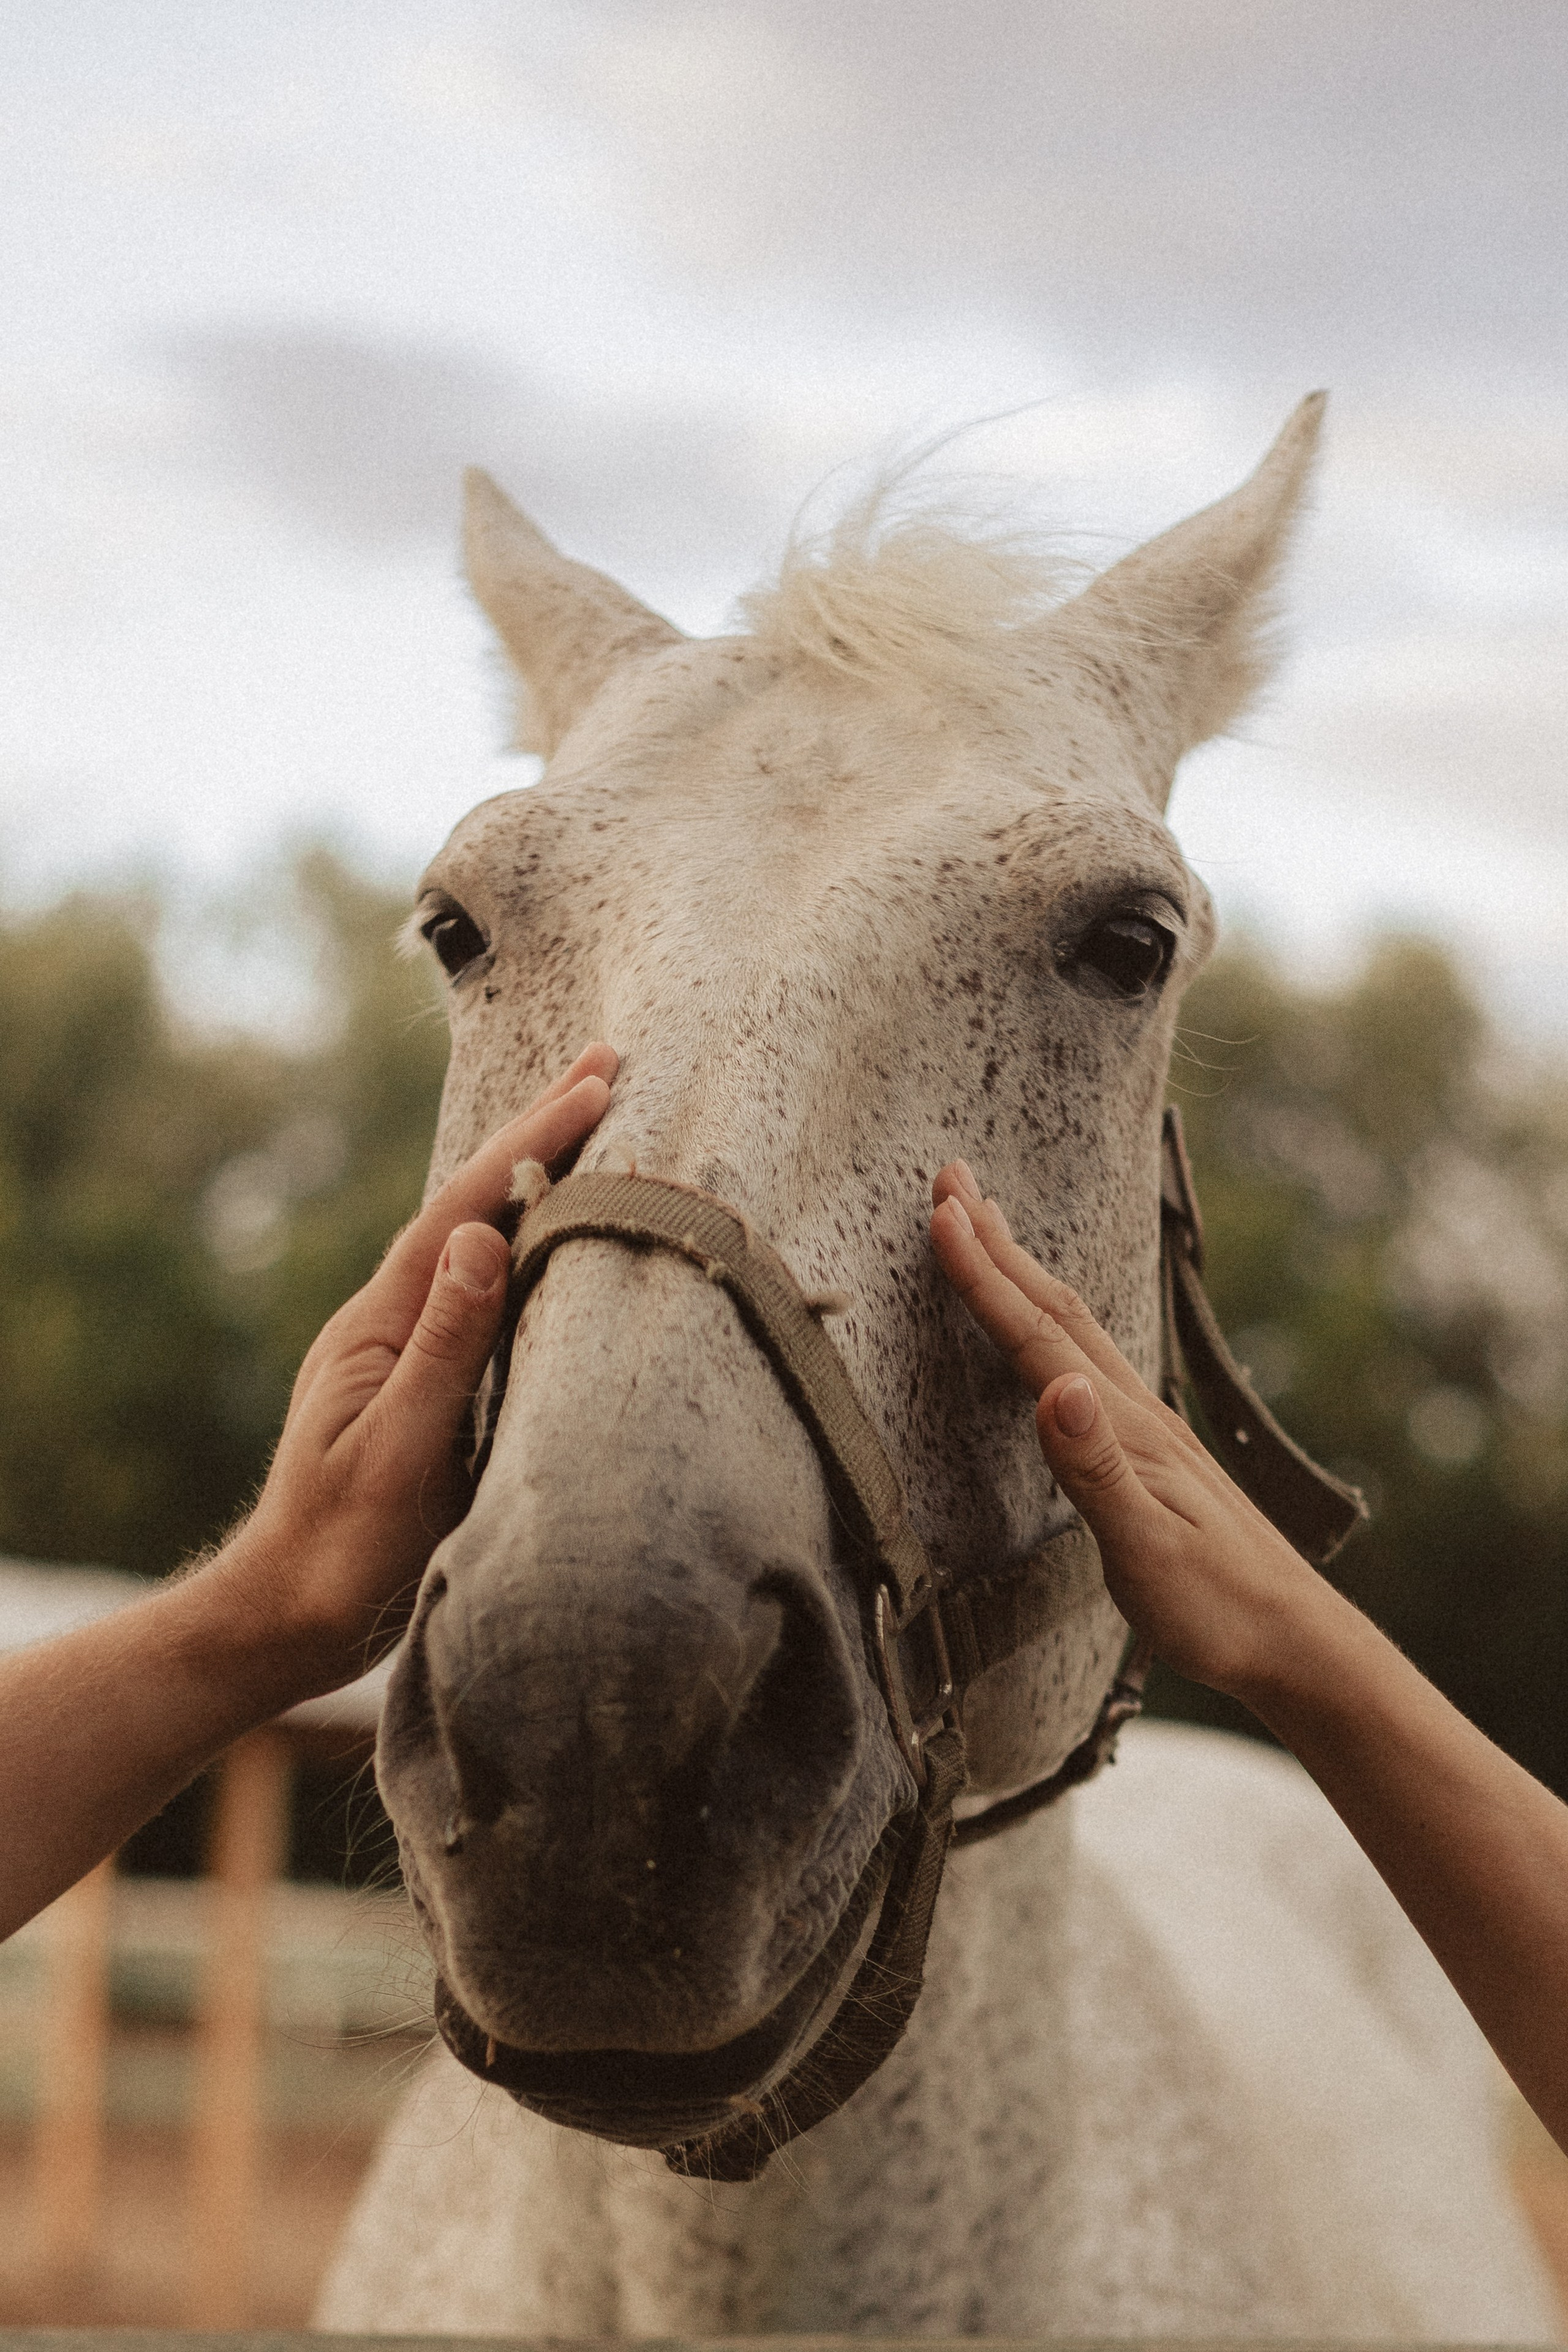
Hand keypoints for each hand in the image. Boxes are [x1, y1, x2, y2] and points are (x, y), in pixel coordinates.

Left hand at [213, 1044, 617, 1702]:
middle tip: (606, 1064)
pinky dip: (532, 1243)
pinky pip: (490, 1290)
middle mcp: (394, 1319)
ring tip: (595, 1123)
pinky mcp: (430, 1383)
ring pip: (483, 1240)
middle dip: (539, 1131)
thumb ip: (444, 1345)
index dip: (533, 1139)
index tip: (596, 1083)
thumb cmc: (342, 1550)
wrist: (289, 1619)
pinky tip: (559, 1234)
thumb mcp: (399, 1450)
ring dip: (538, 1178)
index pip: (468, 1208)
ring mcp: (409, 1348)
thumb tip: (480, 1235)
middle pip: (474, 1203)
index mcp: (383, 1322)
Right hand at [928, 1158, 1331, 1699]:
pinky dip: (1052, 1320)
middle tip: (950, 1178)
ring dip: (1024, 1270)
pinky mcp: (1153, 1451)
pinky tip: (1053, 1331)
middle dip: (997, 1243)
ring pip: (1075, 1326)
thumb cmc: (1220, 1609)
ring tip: (991, 1224)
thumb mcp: (1148, 1552)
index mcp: (1124, 1429)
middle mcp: (1136, 1412)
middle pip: (1056, 1308)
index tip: (941, 1213)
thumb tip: (1057, 1388)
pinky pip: (1090, 1359)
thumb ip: (1096, 1471)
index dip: (985, 1276)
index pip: (1039, 1338)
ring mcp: (1148, 1428)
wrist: (1298, 1642)